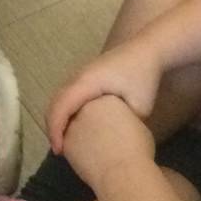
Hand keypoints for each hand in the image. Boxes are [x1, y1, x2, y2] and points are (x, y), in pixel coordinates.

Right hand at [47, 38, 165, 151]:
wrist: (148, 49)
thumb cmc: (144, 76)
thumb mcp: (140, 107)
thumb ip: (123, 126)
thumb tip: (110, 143)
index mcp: (87, 82)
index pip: (61, 107)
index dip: (56, 130)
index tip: (59, 151)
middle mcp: (78, 77)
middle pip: (54, 103)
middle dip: (52, 127)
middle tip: (59, 151)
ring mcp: (80, 74)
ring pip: (58, 98)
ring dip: (57, 119)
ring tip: (64, 141)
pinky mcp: (85, 76)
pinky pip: (67, 95)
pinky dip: (64, 111)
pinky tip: (75, 126)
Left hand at [61, 94, 154, 189]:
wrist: (123, 172)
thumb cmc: (137, 150)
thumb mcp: (138, 126)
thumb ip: (123, 120)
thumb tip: (119, 125)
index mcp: (108, 99)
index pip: (104, 104)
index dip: (110, 119)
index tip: (118, 131)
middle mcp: (87, 107)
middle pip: (88, 114)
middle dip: (94, 125)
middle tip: (107, 141)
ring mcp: (73, 124)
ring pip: (77, 129)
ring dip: (85, 138)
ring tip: (99, 153)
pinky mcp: (65, 141)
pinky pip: (71, 145)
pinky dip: (78, 152)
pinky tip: (91, 161)